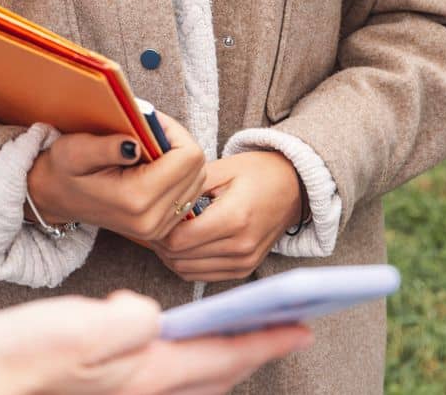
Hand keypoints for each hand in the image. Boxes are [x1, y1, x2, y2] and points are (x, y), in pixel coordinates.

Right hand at [0, 291, 309, 394]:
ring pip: (181, 378)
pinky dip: (173, 356)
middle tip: (280, 328)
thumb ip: (126, 324)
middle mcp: (133, 390)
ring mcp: (110, 390)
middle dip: (245, 352)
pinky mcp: (86, 381)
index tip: (304, 327)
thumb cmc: (12, 360)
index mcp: (142, 378)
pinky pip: (151, 371)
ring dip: (213, 357)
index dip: (265, 340)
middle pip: (208, 376)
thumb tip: (150, 316)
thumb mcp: (75, 330)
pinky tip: (153, 336)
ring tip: (231, 334)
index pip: (220, 358)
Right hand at [27, 111, 207, 241]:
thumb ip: (106, 148)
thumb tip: (135, 144)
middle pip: (197, 169)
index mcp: (136, 199)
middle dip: (179, 144)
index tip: (152, 124)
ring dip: (180, 159)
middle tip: (151, 134)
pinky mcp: (162, 230)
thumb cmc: (63, 169)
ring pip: (197, 181)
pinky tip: (154, 167)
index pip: (188, 157)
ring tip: (151, 150)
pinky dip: (178, 175)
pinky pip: (189, 194)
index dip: (176, 132)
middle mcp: (152, 220)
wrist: (56, 198)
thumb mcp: (76, 151)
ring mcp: (159, 229)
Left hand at [152, 152, 302, 281]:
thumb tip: (158, 204)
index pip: (179, 240)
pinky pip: (203, 276)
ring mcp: (245, 261)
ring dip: (170, 257)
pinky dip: (186, 264)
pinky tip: (181, 245)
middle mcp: (241, 246)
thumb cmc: (258, 172)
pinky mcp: (245, 269)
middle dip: (160, 244)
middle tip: (152, 225)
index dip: (158, 231)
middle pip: (180, 259)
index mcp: (234, 218)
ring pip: (188, 271)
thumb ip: (189, 187)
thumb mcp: (222, 169)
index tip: (152, 216)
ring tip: (164, 234)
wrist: (294, 188)